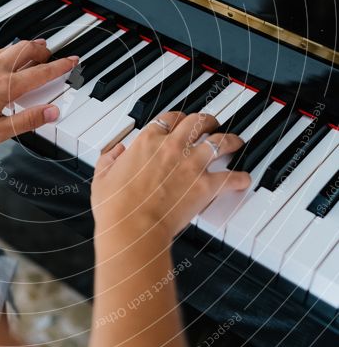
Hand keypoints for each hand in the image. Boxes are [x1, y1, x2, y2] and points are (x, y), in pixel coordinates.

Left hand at [0, 39, 77, 150]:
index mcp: (4, 88)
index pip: (41, 73)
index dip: (60, 67)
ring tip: (34, 50)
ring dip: (25, 48)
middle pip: (26, 51)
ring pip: (8, 48)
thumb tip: (52, 112)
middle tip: (54, 54)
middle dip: (44, 50)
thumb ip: (25, 121)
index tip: (73, 61)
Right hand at [91, 110, 250, 242]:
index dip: (177, 118)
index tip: (180, 122)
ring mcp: (191, 164)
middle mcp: (172, 146)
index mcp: (148, 141)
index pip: (169, 119)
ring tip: (235, 141)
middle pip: (197, 122)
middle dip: (207, 120)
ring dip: (230, 140)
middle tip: (211, 123)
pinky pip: (231, 177)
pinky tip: (244, 179)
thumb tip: (115, 152)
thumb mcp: (102, 176)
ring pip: (219, 141)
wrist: (132, 227)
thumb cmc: (116, 206)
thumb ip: (109, 159)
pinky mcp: (205, 185)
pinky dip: (240, 178)